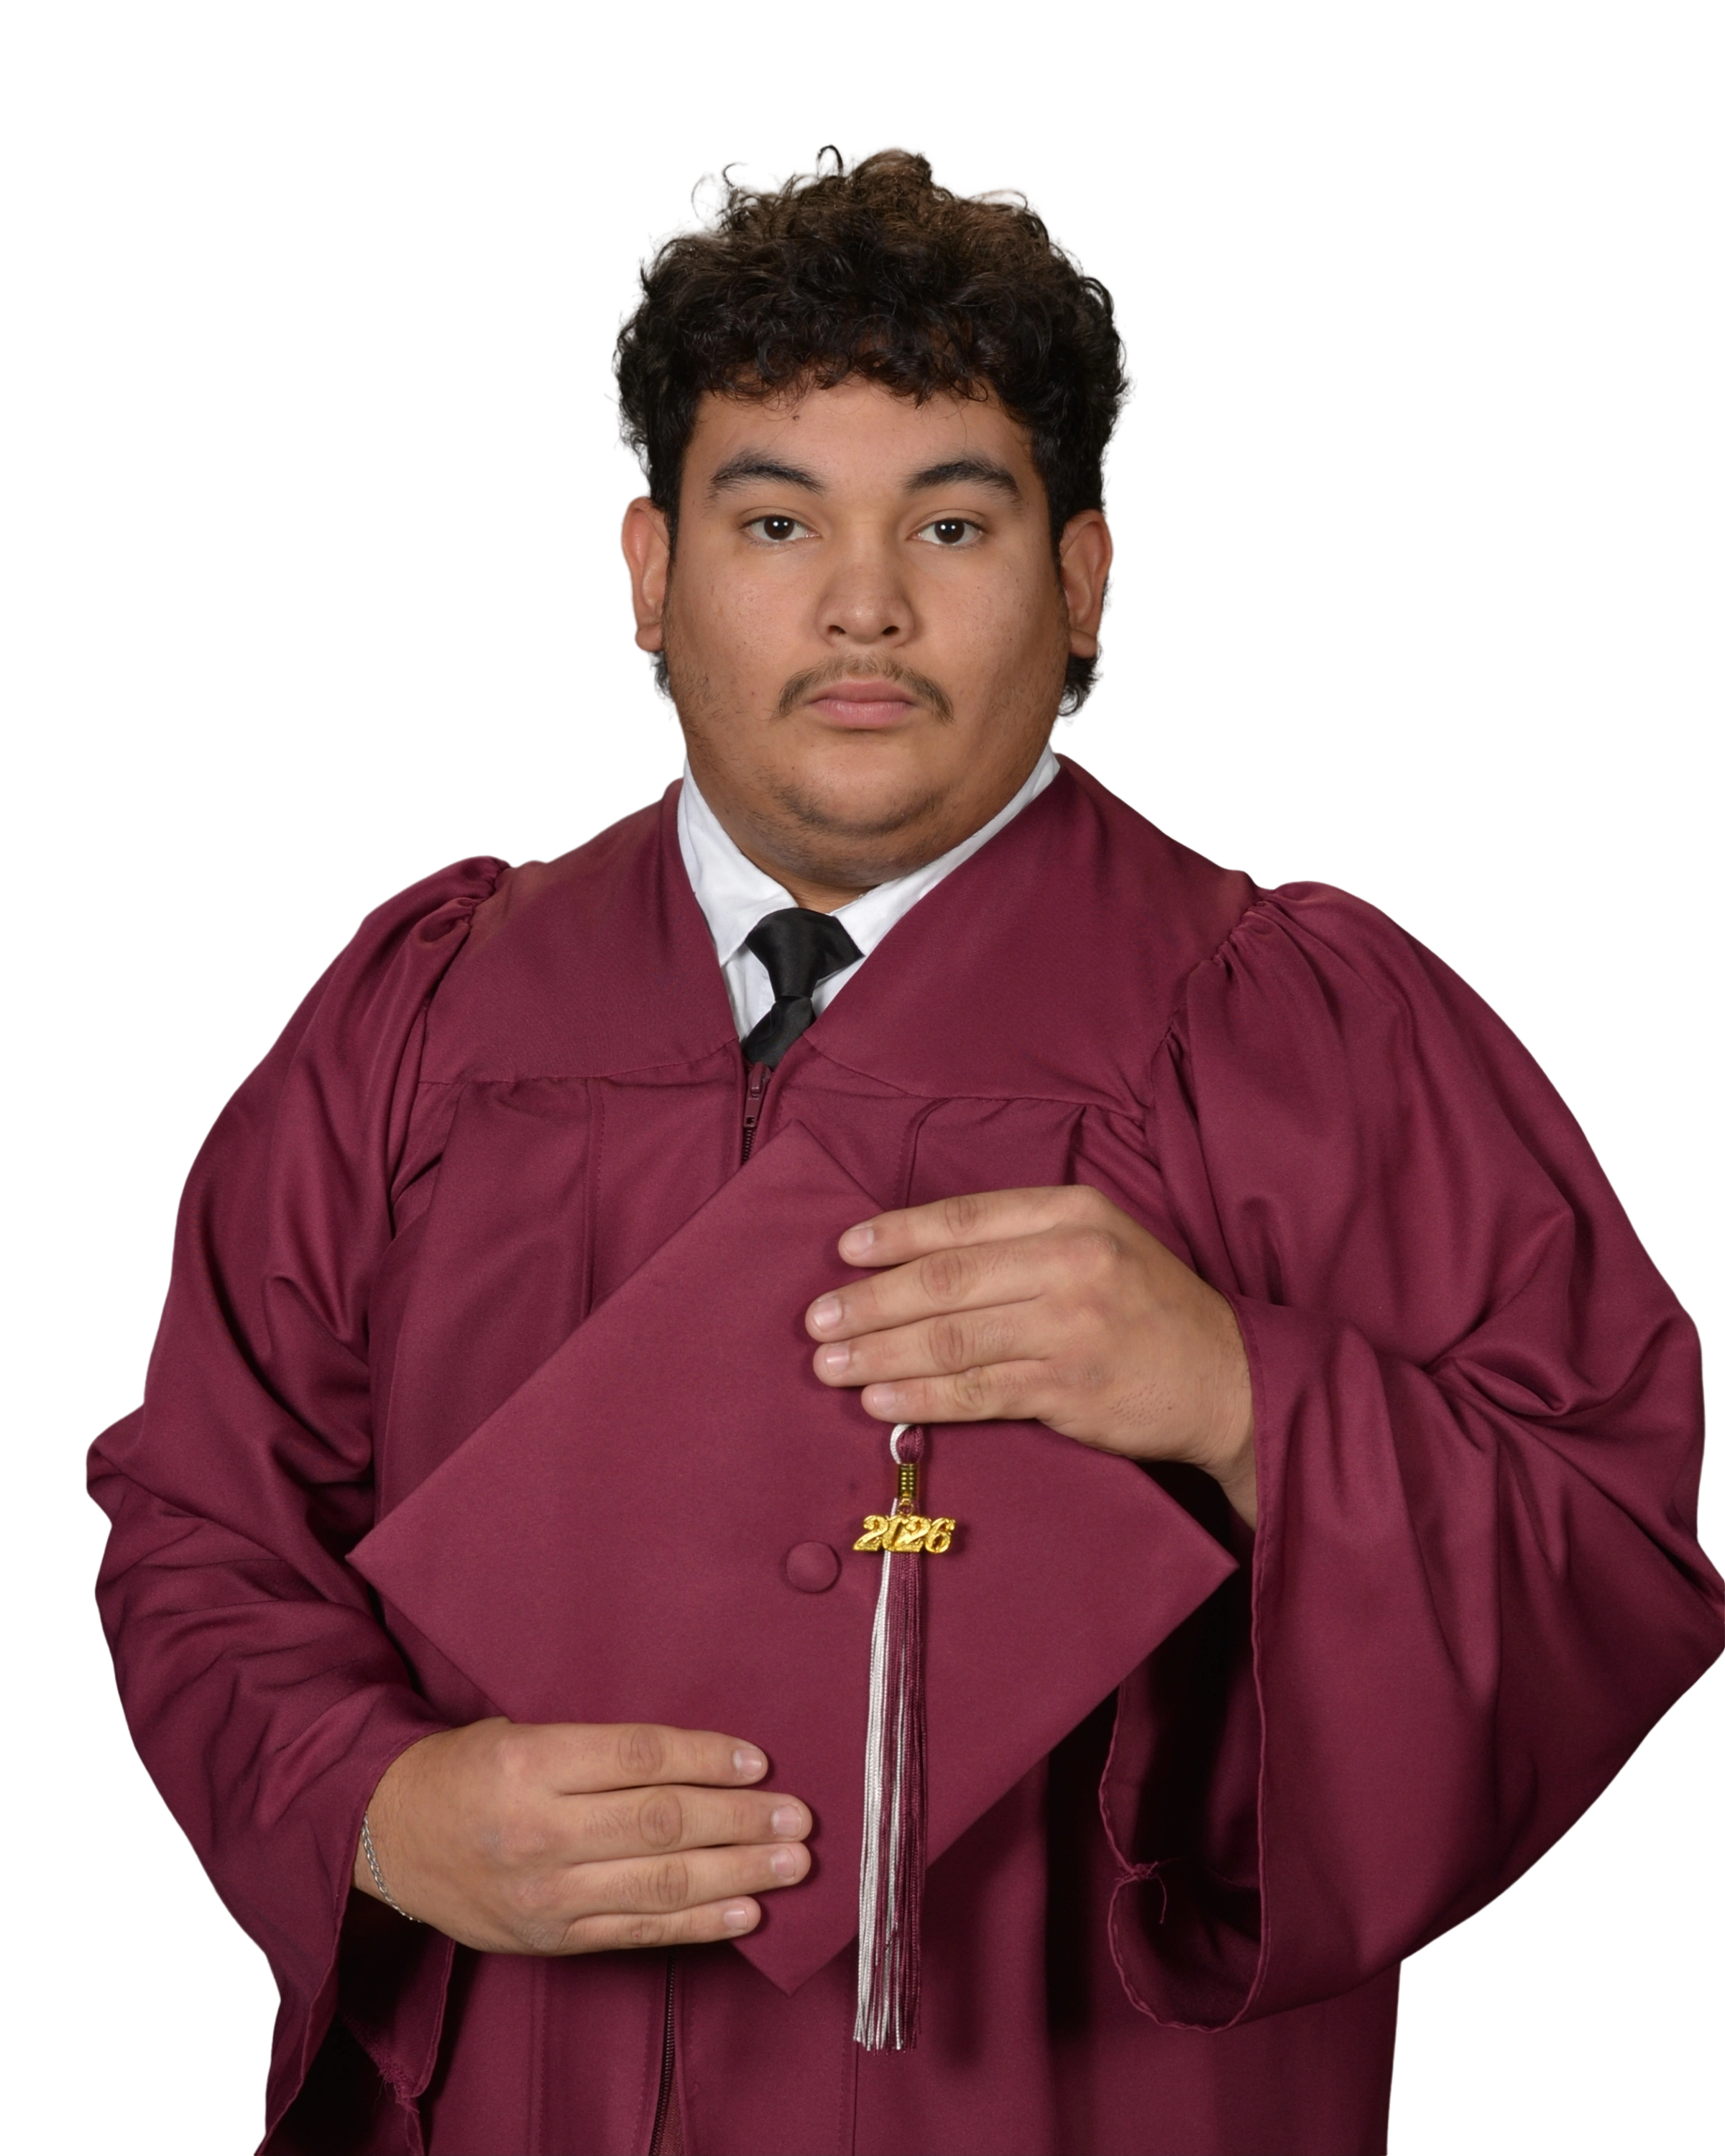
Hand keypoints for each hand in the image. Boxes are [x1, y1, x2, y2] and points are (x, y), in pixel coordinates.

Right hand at [352, 1719, 811, 1951]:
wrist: (389, 1836)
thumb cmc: (467, 1770)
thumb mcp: (521, 1732)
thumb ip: (597, 1748)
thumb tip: (700, 1757)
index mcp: (528, 1763)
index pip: (637, 1757)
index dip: (706, 1758)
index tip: (760, 1762)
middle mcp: (538, 1830)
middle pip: (659, 1823)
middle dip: (739, 1820)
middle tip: (799, 1816)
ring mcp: (545, 1893)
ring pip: (659, 1884)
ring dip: (737, 1873)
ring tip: (792, 1863)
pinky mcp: (550, 1938)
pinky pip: (638, 1931)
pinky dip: (699, 1924)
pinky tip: (747, 1911)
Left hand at [806, 1186, 1256, 1525]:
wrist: (1227, 1378)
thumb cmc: (1150, 1308)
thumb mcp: (1100, 1242)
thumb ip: (1022, 1241)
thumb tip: (917, 1258)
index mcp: (1074, 1214)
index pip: (964, 1220)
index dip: (896, 1235)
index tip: (845, 1251)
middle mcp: (1072, 1263)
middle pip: (945, 1281)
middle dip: (869, 1302)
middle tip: (817, 1320)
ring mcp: (1071, 1328)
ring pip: (951, 1340)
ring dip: (879, 1355)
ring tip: (830, 1366)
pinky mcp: (1068, 1389)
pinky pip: (975, 1393)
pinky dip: (919, 1399)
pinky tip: (880, 1402)